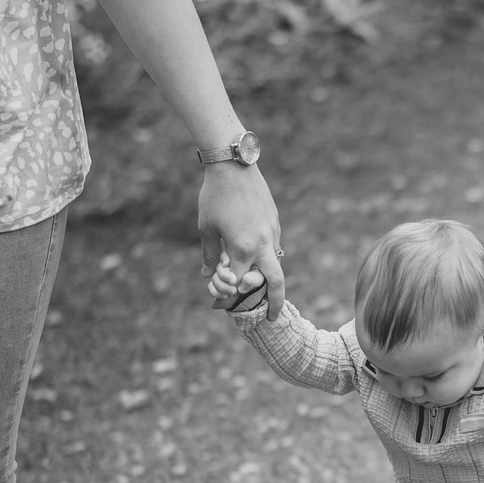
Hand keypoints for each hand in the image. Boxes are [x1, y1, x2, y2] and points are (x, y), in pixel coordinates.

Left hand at [198, 161, 283, 318]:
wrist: (234, 165)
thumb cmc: (215, 196)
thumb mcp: (206, 228)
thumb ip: (210, 254)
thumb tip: (209, 275)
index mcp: (243, 249)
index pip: (238, 283)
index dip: (226, 294)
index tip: (218, 303)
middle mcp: (262, 244)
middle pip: (276, 282)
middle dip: (277, 302)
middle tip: (274, 317)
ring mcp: (272, 232)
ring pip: (275, 263)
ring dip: (266, 276)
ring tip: (254, 281)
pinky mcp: (274, 221)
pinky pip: (272, 246)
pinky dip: (264, 256)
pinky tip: (251, 252)